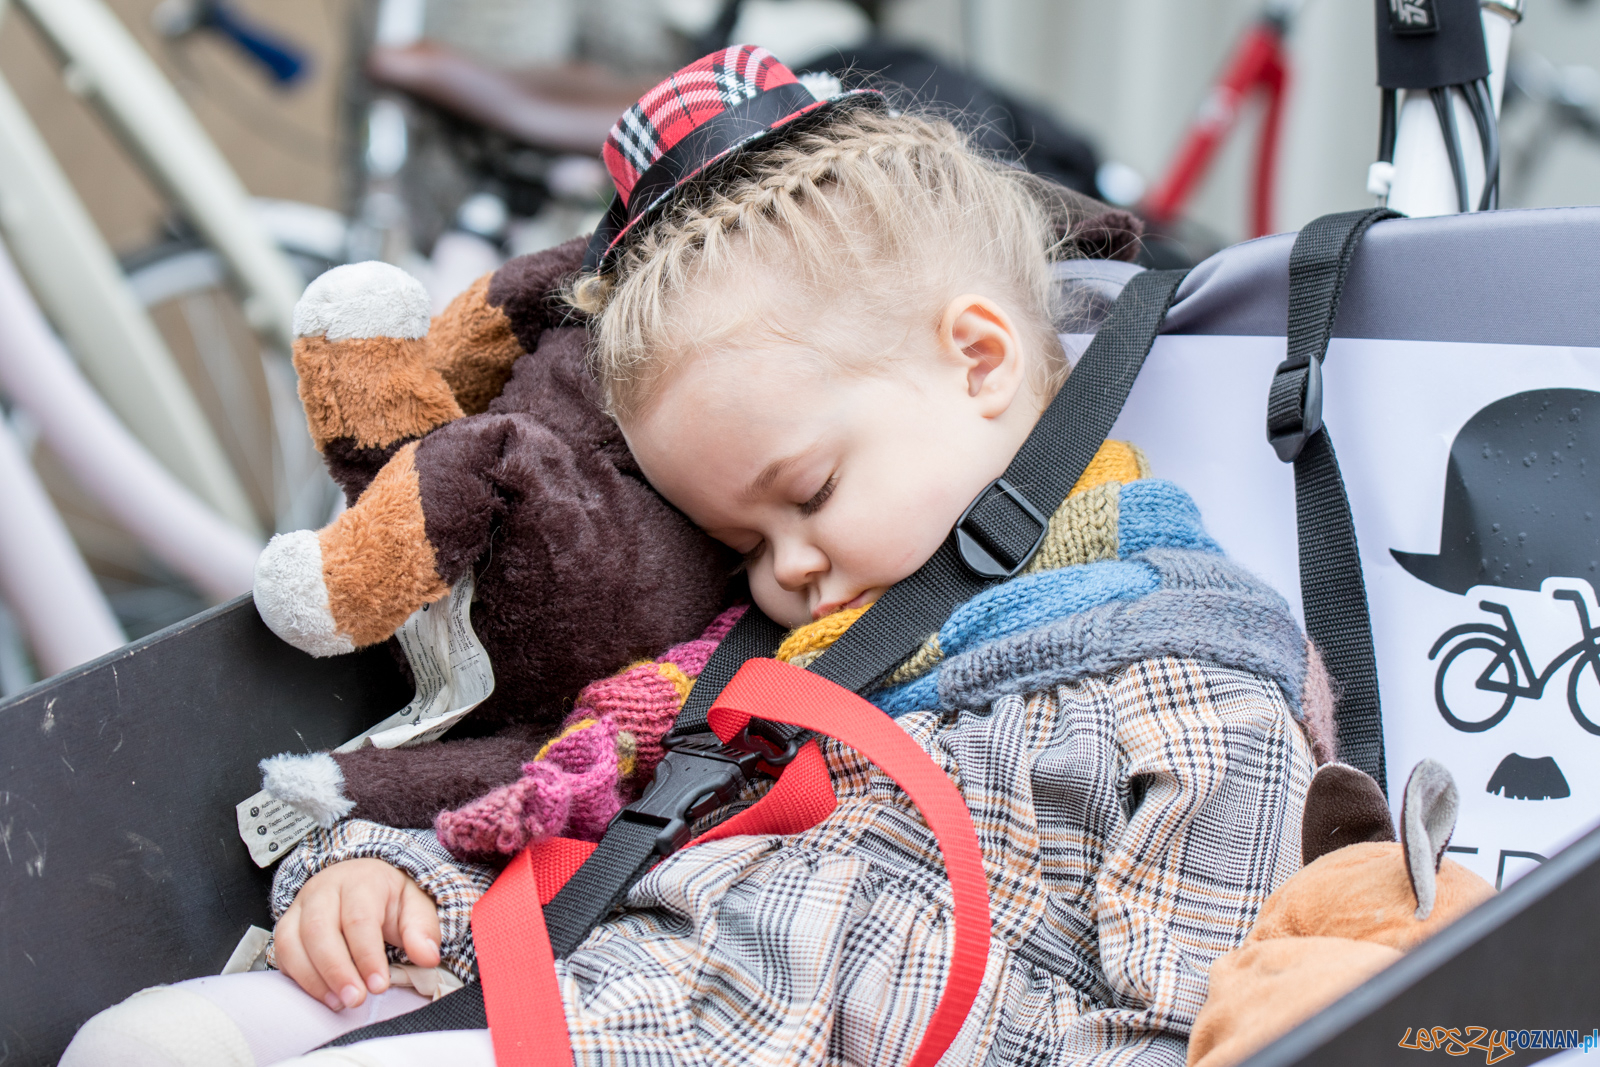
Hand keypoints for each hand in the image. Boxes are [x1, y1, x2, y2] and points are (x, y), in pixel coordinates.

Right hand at [273, 858, 441, 1010]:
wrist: (361, 879)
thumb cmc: (389, 897)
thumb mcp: (415, 904)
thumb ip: (422, 929)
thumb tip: (428, 957)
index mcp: (360, 881)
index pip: (359, 919)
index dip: (367, 956)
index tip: (379, 985)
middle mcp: (324, 890)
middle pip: (319, 930)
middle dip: (337, 970)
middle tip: (356, 999)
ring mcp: (300, 907)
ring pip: (293, 942)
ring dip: (314, 978)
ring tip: (340, 1002)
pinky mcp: (287, 926)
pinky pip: (282, 953)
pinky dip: (299, 978)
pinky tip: (323, 994)